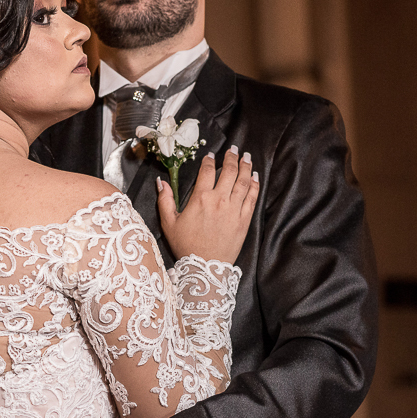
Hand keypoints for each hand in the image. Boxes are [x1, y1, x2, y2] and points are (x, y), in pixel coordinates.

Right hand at [158, 146, 257, 263]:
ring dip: (246, 167)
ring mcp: (234, 210)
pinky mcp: (244, 220)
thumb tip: (161, 182)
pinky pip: (252, 198)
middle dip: (232, 158)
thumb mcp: (169, 223)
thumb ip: (165, 200)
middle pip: (229, 172)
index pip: (207, 172)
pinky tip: (256, 177)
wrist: (205, 267)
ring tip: (247, 157)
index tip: (211, 155)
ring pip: (243, 182)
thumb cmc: (186, 246)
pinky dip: (255, 185)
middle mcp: (219, 200)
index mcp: (200, 199)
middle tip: (234, 150)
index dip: (209, 161)